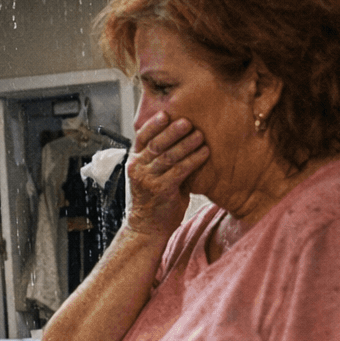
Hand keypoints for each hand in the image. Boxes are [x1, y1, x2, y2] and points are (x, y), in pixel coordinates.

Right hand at [127, 111, 208, 238]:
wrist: (147, 227)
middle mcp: (138, 168)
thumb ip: (160, 158)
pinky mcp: (161, 190)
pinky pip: (180, 171)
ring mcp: (148, 179)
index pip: (141, 137)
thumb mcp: (151, 175)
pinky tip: (205, 153)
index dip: (153, 124)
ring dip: (186, 144)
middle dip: (172, 131)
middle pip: (156, 144)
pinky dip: (193, 160)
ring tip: (200, 135)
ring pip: (168, 156)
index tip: (166, 113)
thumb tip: (182, 136)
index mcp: (135, 161)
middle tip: (188, 121)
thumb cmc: (154, 198)